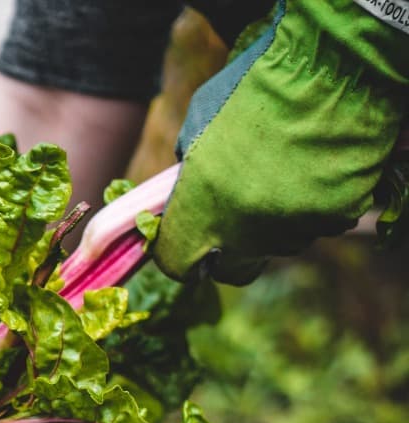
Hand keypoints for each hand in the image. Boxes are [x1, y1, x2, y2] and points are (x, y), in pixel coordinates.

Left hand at [153, 0, 408, 284]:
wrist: (326, 66)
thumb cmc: (251, 90)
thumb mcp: (196, 128)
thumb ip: (187, 172)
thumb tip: (186, 193)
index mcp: (201, 212)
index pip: (176, 263)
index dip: (178, 251)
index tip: (185, 239)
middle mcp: (244, 234)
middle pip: (231, 269)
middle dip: (227, 250)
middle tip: (234, 215)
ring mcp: (292, 231)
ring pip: (277, 245)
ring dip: (273, 223)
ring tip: (281, 174)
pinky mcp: (333, 220)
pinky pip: (317, 225)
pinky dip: (313, 205)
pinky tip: (312, 169)